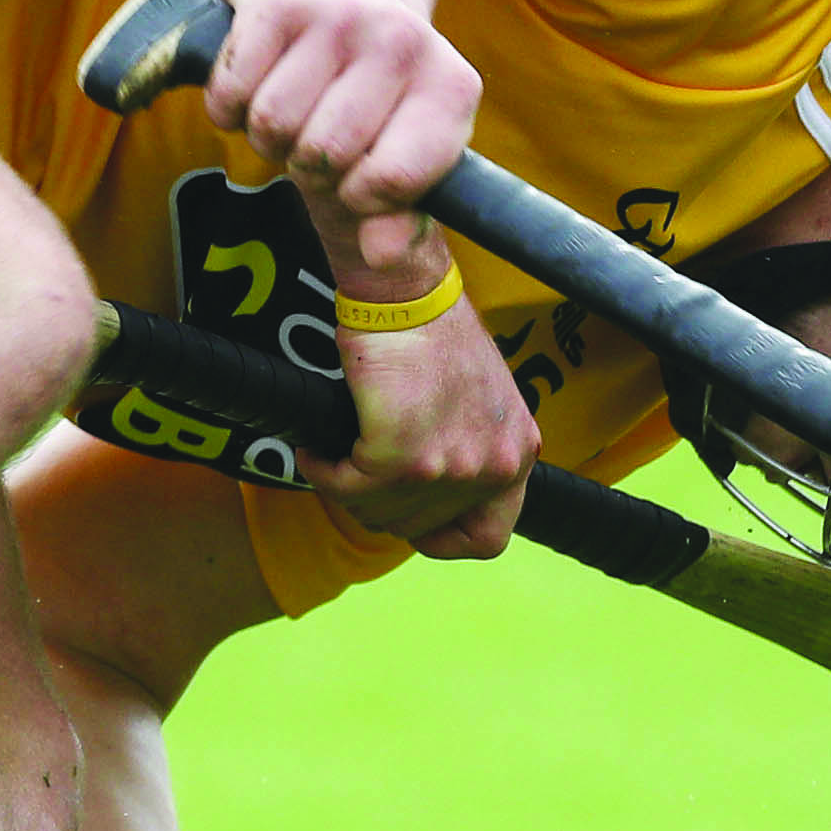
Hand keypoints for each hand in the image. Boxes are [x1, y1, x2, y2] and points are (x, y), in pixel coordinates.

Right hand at [207, 0, 480, 260]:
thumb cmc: (378, 87)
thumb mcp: (410, 149)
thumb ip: (401, 215)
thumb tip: (379, 253)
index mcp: (450, 89)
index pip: (391, 180)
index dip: (360, 197)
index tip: (357, 177)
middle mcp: (402, 43)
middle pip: (323, 154)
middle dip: (309, 165)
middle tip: (317, 138)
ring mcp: (337, 16)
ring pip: (271, 123)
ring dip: (267, 136)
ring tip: (291, 111)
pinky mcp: (274, 2)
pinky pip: (230, 92)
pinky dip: (228, 107)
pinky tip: (256, 86)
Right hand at [304, 291, 537, 558]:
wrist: (408, 292)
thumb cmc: (434, 329)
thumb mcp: (479, 400)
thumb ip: (465, 446)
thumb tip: (430, 486)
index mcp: (516, 453)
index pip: (488, 537)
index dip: (442, 538)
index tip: (411, 523)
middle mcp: (493, 467)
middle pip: (420, 528)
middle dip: (379, 507)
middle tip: (353, 476)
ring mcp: (449, 467)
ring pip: (379, 512)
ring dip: (345, 490)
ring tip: (329, 458)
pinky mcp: (400, 456)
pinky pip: (346, 486)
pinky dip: (322, 471)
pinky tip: (314, 451)